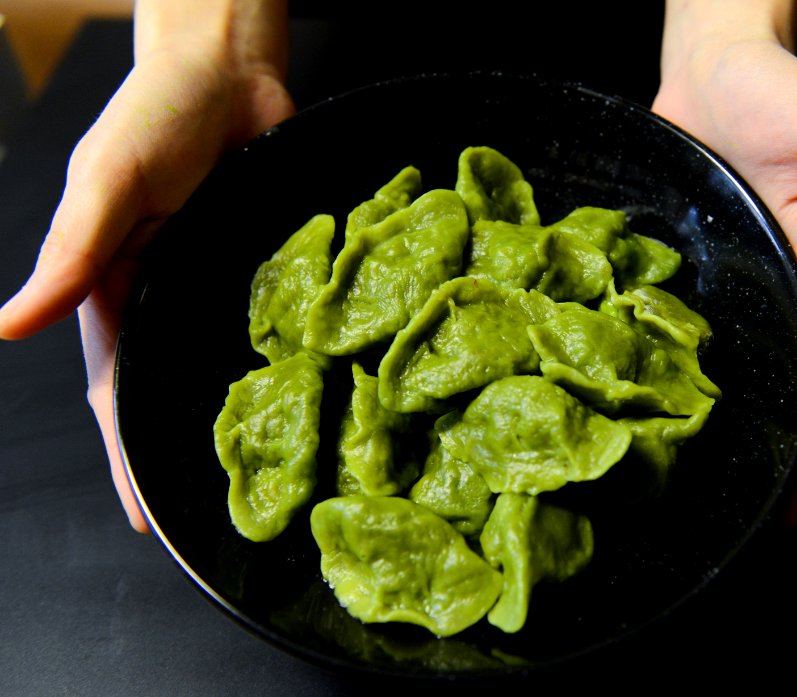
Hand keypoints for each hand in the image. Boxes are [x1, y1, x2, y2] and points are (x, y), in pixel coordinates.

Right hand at [0, 0, 295, 532]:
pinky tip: (305, 403)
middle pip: (171, 393)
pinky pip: (274, 328)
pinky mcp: (267, 268)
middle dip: (181, 456)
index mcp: (115, 291)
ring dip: (235, 421)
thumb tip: (4, 326)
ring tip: (259, 477)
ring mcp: (219, 287)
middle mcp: (167, 299)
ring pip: (222, 368)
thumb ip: (70, 255)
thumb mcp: (107, 184)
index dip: (126, 456)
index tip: (144, 519)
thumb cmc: (156, 115)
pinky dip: (282, 367)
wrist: (229, 71)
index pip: (115, 392)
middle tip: (209, 520)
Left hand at [652, 0, 796, 524]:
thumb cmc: (779, 88)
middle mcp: (787, 282)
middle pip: (789, 380)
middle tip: (748, 510)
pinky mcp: (700, 263)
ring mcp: (742, 276)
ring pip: (744, 362)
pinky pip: (694, 326)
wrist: (711, 63)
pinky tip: (664, 400)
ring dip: (734, 415)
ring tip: (707, 476)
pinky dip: (687, 366)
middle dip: (778, 446)